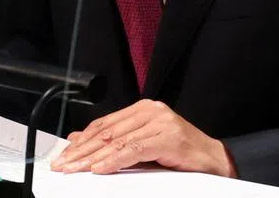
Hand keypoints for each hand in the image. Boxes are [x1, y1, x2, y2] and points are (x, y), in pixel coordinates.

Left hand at [50, 99, 236, 177]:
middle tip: (63, 165)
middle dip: (82, 151)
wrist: (215, 162)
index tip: (64, 155)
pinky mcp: (168, 137)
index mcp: (144, 109)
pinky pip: (134, 149)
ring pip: (118, 141)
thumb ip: (114, 142)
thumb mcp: (142, 147)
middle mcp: (152, 110)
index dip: (82, 140)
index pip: (105, 123)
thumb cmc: (180, 155)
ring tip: (75, 169)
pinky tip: (99, 169)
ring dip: (93, 158)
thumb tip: (80, 140)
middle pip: (108, 131)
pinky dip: (114, 160)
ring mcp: (161, 121)